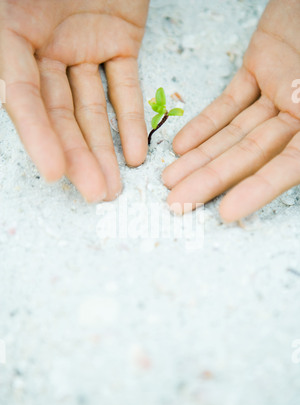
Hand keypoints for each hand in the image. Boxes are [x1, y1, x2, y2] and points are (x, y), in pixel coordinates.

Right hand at [0, 0, 148, 201]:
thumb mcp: (14, 1)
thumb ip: (7, 38)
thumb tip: (8, 88)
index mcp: (8, 31)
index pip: (21, 94)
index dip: (36, 135)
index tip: (55, 172)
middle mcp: (41, 44)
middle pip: (59, 112)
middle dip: (78, 155)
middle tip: (94, 193)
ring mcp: (80, 45)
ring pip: (91, 108)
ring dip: (104, 148)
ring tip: (115, 186)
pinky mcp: (118, 40)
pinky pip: (124, 86)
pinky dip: (130, 119)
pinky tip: (135, 153)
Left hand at [163, 0, 299, 221]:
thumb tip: (297, 125)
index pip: (286, 168)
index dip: (256, 190)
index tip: (225, 213)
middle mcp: (298, 118)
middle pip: (248, 156)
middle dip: (211, 180)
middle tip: (178, 204)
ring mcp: (277, 95)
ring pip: (233, 133)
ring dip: (200, 157)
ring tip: (169, 181)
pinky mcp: (258, 71)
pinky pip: (229, 102)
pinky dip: (205, 123)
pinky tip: (180, 146)